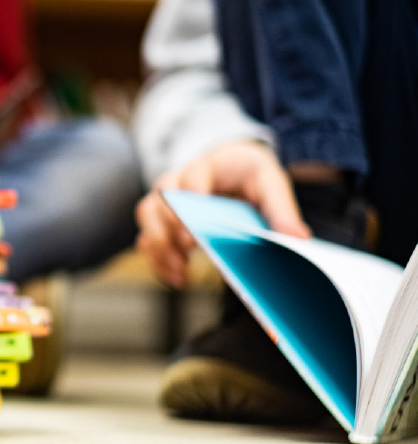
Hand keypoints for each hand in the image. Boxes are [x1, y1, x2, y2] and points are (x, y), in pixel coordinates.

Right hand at [136, 140, 310, 288]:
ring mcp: (164, 200)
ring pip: (147, 217)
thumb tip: (297, 237)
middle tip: (188, 249)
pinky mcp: (160, 220)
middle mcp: (177, 180)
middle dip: (170, 226)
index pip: (193, 176)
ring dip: (159, 246)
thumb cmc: (247, 174)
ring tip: (181, 270)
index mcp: (208, 166)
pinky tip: (178, 277)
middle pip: (160, 199)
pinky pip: (147, 238)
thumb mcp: (270, 181)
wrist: (229, 166)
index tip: (199, 221)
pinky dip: (157, 259)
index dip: (192, 197)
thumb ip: (281, 207)